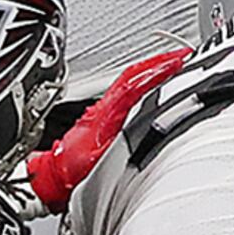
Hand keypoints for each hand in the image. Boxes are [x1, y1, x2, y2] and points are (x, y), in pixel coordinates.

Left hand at [24, 48, 191, 209]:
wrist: (51, 177)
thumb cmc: (72, 171)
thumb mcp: (103, 161)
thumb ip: (125, 145)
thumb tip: (149, 137)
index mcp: (107, 113)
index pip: (135, 83)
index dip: (157, 70)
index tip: (178, 61)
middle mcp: (105, 106)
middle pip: (134, 75)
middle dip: (159, 63)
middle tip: (182, 57)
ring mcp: (104, 109)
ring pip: (130, 81)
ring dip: (152, 70)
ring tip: (173, 65)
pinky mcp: (105, 116)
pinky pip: (127, 91)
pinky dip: (143, 83)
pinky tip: (153, 85)